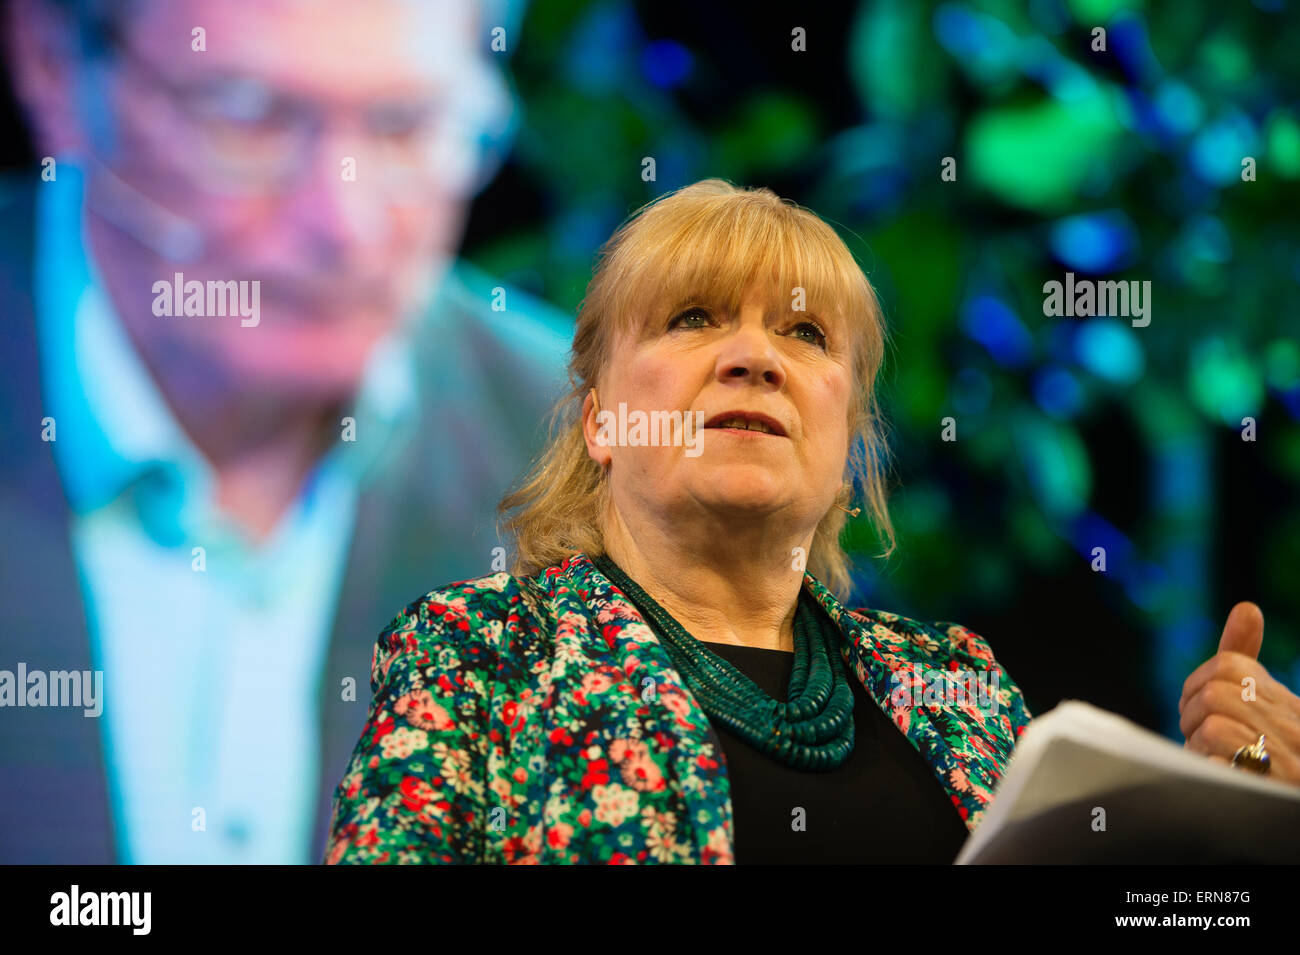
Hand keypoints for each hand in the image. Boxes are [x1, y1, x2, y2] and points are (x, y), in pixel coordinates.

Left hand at [1178, 602, 1299, 785]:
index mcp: (1291, 706)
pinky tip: (1217, 779)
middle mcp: (1295, 729)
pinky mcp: (1270, 793)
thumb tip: (1246, 609)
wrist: (1299, 817)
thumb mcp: (1266, 707)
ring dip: (1197, 746)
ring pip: (1214, 727)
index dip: (1200, 683)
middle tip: (1200, 736)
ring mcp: (1286, 764)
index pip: (1231, 667)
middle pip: (1216, 694)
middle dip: (1193, 715)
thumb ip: (1247, 660)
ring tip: (1211, 759)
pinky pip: (1218, 767)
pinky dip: (1207, 772)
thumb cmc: (1275, 756)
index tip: (1200, 703)